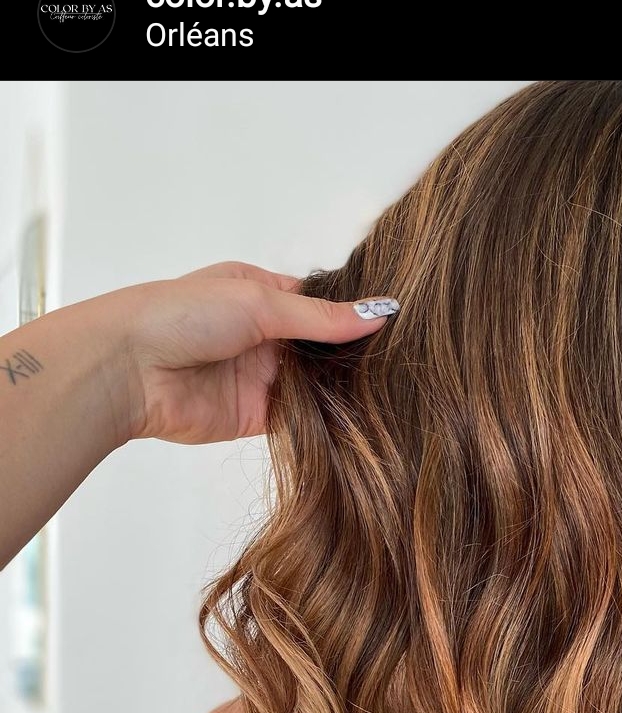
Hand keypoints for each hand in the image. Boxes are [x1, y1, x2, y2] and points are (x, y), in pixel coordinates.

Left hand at [116, 261, 395, 444]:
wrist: (130, 369)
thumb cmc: (182, 314)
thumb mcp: (259, 302)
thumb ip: (320, 317)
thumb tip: (379, 313)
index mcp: (259, 293)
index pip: (319, 304)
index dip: (352, 313)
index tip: (396, 322)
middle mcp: (262, 335)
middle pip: (320, 347)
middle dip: (351, 355)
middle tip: (400, 361)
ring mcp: (259, 377)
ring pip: (313, 385)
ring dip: (340, 389)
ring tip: (390, 390)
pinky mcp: (254, 417)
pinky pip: (299, 420)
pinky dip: (323, 420)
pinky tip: (358, 418)